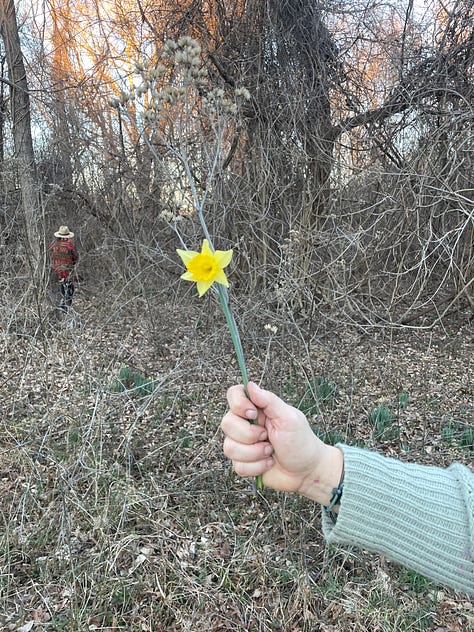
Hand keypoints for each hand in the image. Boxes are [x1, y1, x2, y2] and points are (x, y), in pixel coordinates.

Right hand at [221, 382, 343, 505]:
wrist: (306, 471)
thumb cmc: (301, 442)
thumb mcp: (289, 418)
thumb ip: (269, 401)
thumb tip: (250, 385)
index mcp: (257, 409)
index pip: (234, 395)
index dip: (238, 404)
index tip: (253, 414)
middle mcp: (246, 424)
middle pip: (227, 423)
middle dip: (249, 435)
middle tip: (267, 437)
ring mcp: (243, 444)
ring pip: (229, 448)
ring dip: (254, 453)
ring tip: (270, 452)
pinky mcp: (243, 463)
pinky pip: (238, 467)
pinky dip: (256, 467)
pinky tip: (268, 463)